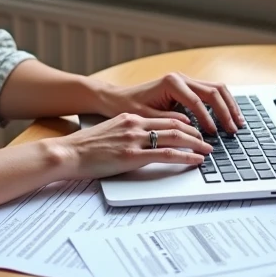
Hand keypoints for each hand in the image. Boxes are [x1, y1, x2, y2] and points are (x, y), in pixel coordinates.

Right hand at [54, 113, 213, 179]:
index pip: (166, 117)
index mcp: (131, 118)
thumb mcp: (110, 132)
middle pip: (175, 125)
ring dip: (195, 144)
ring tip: (207, 151)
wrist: (68, 153)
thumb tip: (143, 142)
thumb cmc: (85, 147)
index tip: (196, 130)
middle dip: (195, 133)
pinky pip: (166, 154)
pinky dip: (184, 157)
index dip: (186, 124)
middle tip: (208, 141)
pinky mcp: (132, 156)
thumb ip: (128, 133)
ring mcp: (134, 140)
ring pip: (174, 137)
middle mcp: (135, 125)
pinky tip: (194, 160)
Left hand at [98, 73, 244, 134]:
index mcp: (171, 83)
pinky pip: (211, 92)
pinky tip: (229, 117)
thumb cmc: (129, 106)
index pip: (197, 101)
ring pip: (216, 89)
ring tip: (238, 123)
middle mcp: (181, 78)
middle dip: (225, 111)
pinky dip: (223, 103)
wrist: (117, 97)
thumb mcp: (146, 118)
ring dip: (229, 105)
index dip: (208, 119)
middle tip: (233, 130)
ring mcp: (186, 80)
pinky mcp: (188, 86)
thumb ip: (168, 122)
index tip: (213, 134)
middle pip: (213, 91)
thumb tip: (190, 129)